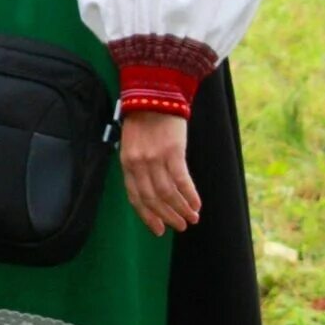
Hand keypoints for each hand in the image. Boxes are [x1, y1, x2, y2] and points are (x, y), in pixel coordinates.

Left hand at [119, 111, 199, 235]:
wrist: (155, 94)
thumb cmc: (145, 121)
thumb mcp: (133, 145)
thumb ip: (139, 167)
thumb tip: (152, 193)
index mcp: (126, 162)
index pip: (135, 197)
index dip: (147, 216)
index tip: (158, 230)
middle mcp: (138, 163)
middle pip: (152, 198)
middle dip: (167, 216)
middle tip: (180, 226)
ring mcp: (155, 158)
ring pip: (168, 193)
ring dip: (181, 209)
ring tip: (192, 219)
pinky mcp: (172, 152)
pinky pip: (182, 181)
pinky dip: (190, 196)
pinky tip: (197, 205)